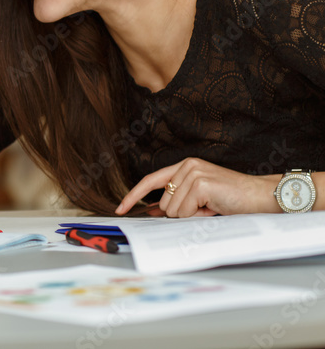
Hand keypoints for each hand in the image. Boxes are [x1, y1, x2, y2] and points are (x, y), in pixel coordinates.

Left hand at [116, 157, 278, 216]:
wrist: (261, 197)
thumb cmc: (233, 199)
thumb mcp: (199, 199)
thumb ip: (176, 201)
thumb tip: (152, 211)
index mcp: (184, 166)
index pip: (150, 181)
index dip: (134, 196)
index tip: (120, 208)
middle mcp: (187, 166)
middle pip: (164, 203)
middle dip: (183, 213)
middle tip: (206, 208)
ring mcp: (193, 173)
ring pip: (173, 210)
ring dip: (192, 215)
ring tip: (212, 207)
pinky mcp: (201, 183)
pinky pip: (185, 212)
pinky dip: (199, 216)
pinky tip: (215, 207)